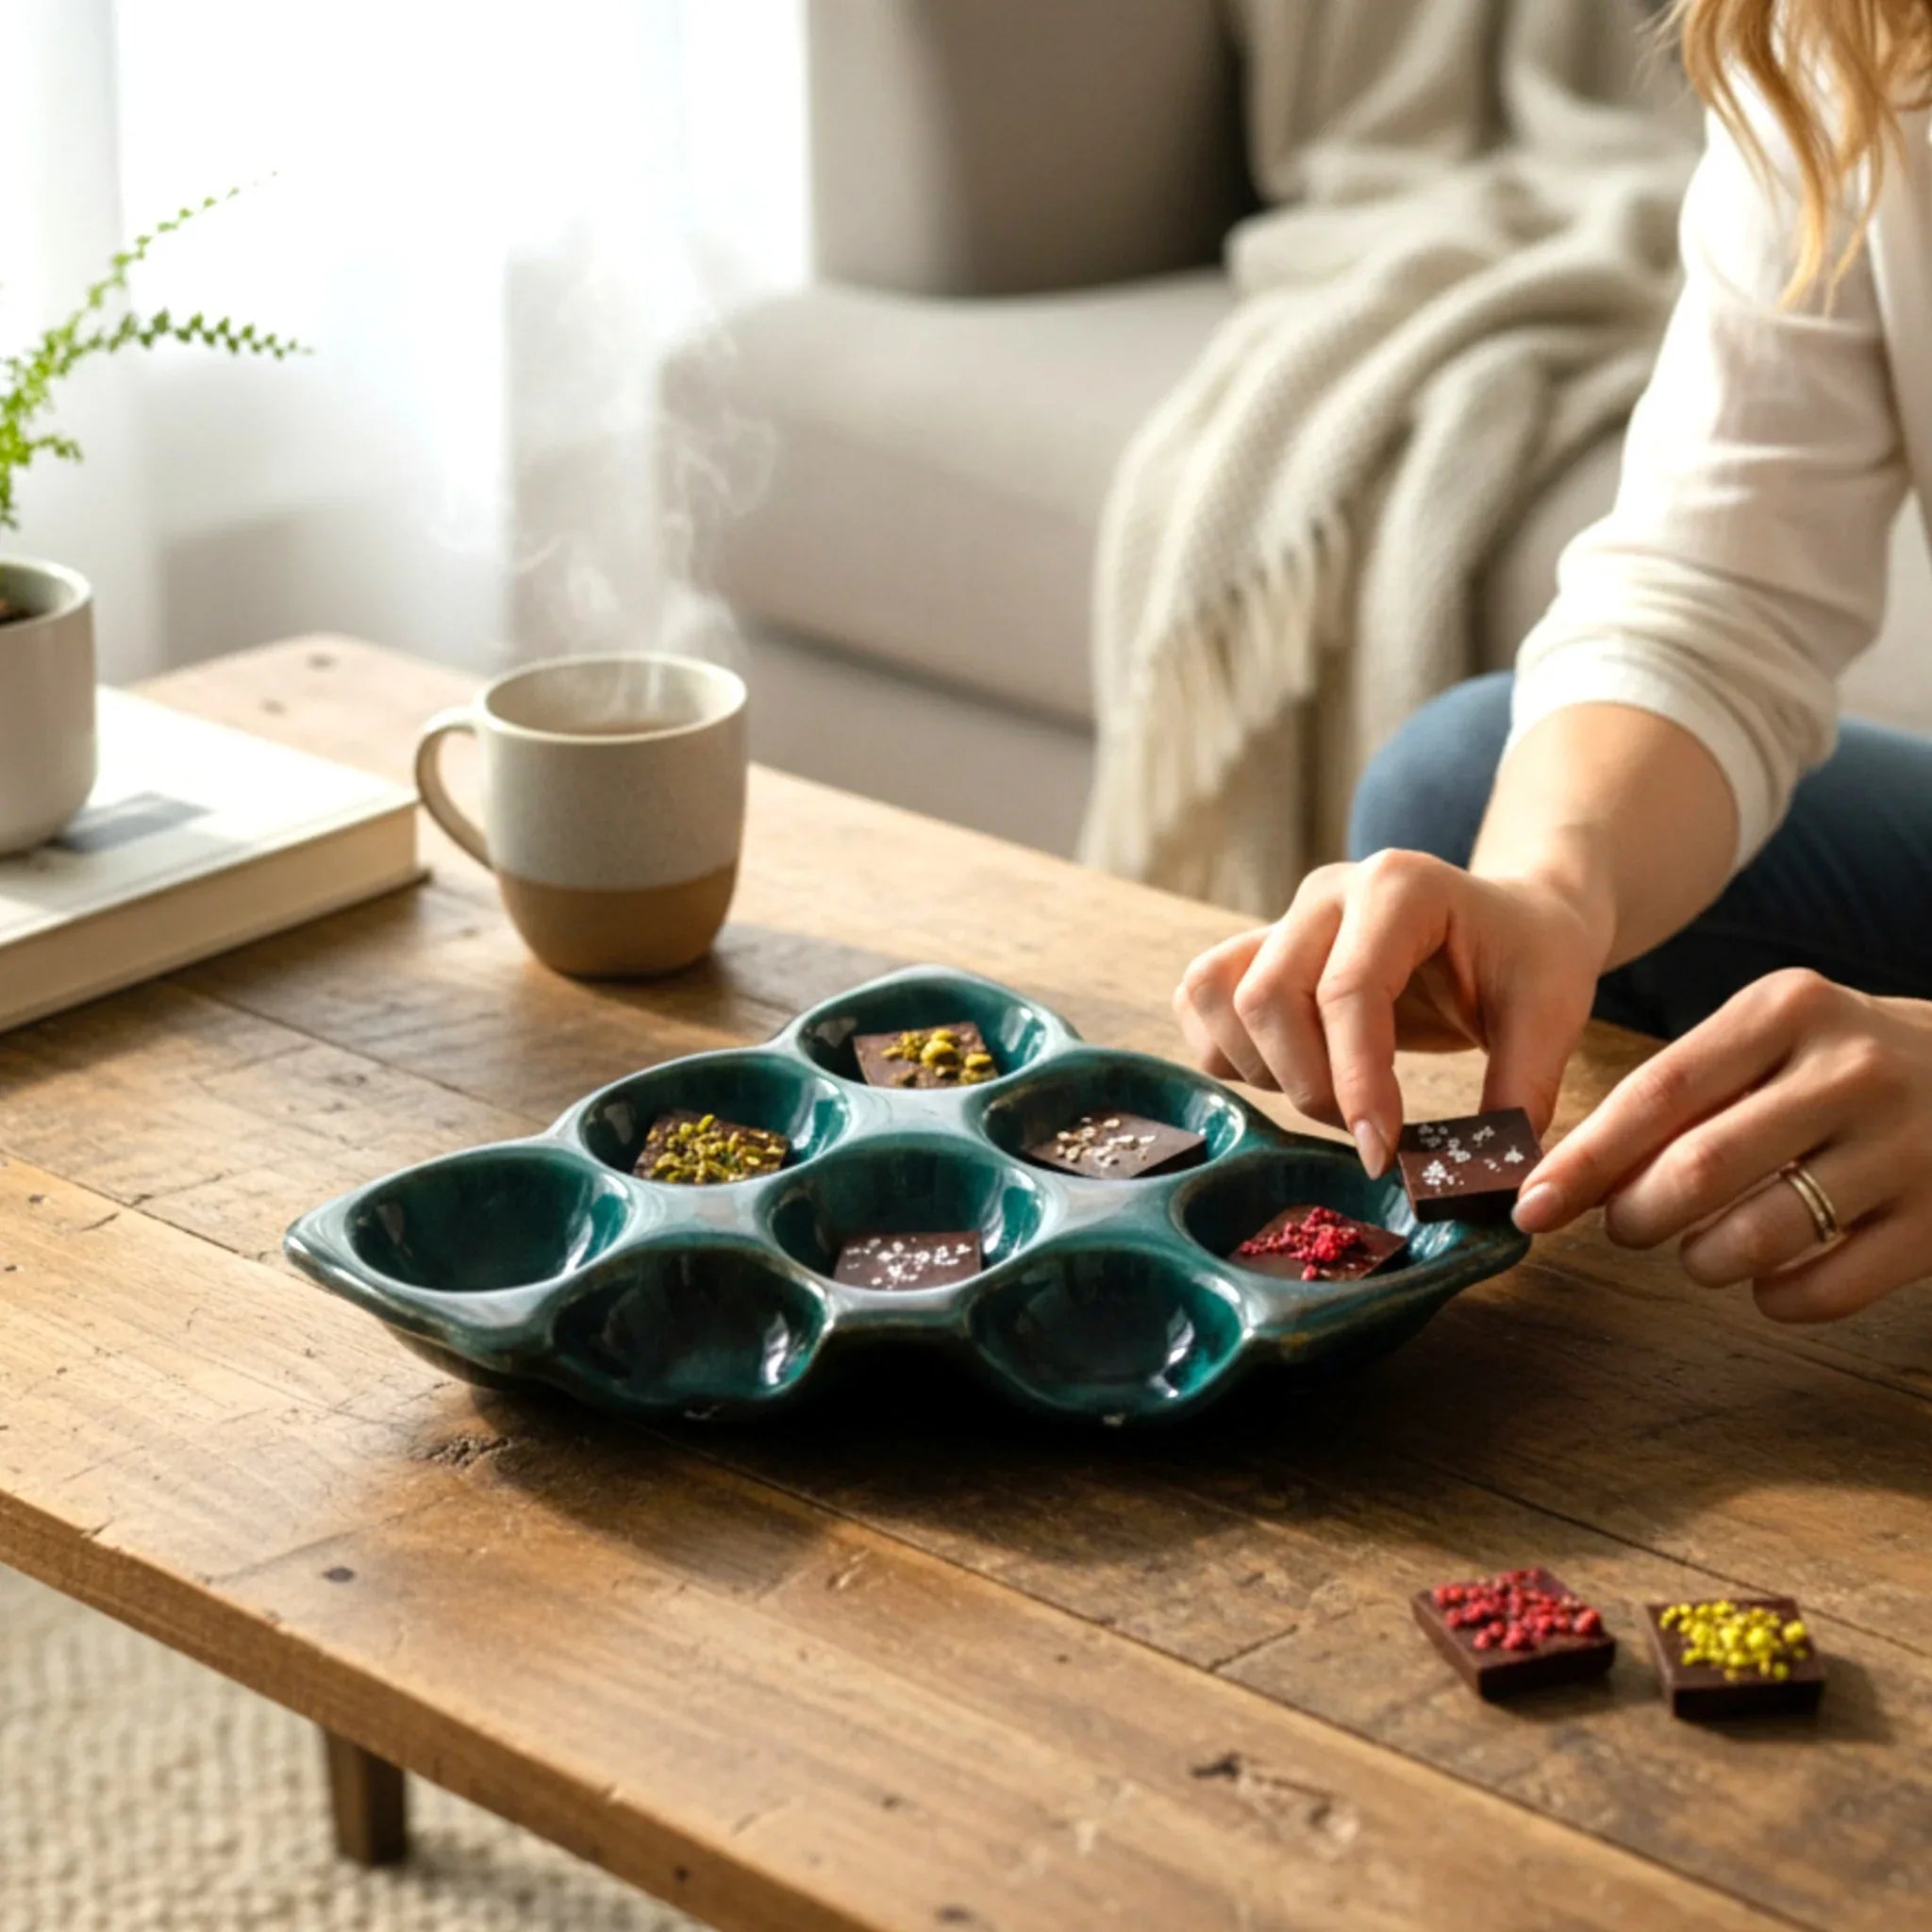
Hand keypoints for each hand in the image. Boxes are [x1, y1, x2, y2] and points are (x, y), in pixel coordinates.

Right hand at [1172, 850, 1605, 1172]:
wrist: (1510, 918)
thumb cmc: (1530, 959)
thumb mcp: (1551, 1016)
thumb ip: (1520, 1093)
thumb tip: (1484, 1182)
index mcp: (1400, 888)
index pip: (1348, 991)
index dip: (1356, 1083)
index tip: (1382, 1155)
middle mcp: (1327, 893)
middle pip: (1266, 997)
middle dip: (1308, 1085)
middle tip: (1365, 1131)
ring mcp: (1283, 917)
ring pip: (1216, 993)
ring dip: (1260, 1067)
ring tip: (1327, 1093)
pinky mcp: (1257, 946)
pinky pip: (1200, 997)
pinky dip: (1226, 1050)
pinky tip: (1288, 1072)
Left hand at [1516, 969, 1931, 1320]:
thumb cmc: (1838, 1064)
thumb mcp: (1768, 1040)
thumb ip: (1677, 1095)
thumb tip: (1564, 1176)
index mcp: (1788, 1009)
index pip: (1658, 1094)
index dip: (1585, 1159)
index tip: (1530, 1206)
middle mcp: (1852, 1070)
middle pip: (1700, 1169)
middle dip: (1636, 1216)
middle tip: (1625, 1228)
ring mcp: (1907, 1146)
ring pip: (1760, 1236)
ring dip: (1701, 1260)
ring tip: (1696, 1251)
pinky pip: (1829, 1288)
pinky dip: (1776, 1299)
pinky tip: (1768, 1281)